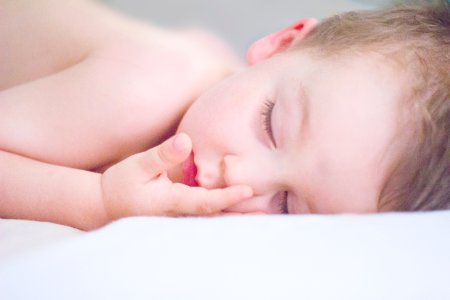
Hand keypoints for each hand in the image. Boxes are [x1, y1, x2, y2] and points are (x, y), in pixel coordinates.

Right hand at [100, 133, 252, 219]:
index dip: (227, 197)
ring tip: (264, 212)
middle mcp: (179, 214)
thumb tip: (185, 141)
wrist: (108, 205)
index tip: (248, 190)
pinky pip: (206, 216)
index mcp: (171, 202)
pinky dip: (224, 213)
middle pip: (216, 217)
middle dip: (241, 215)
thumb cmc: (123, 184)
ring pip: (213, 220)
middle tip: (269, 212)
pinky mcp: (180, 215)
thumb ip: (162, 155)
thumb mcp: (138, 166)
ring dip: (236, 217)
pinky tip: (240, 210)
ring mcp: (180, 218)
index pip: (205, 202)